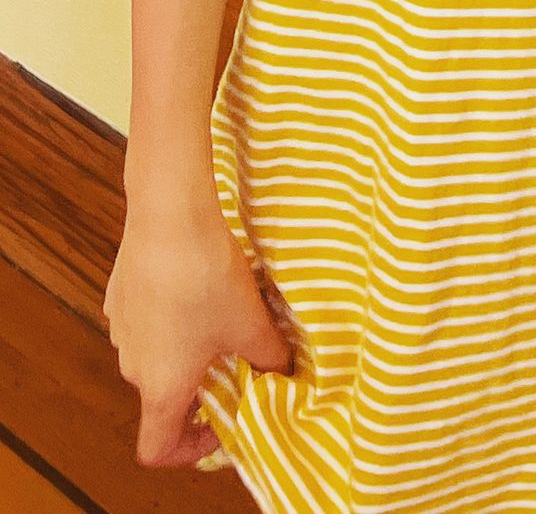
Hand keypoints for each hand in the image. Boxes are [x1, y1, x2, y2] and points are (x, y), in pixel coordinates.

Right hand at [105, 206, 294, 466]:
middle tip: (235, 361)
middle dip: (198, 388)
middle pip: (161, 398)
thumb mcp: (251, 323)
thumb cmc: (206, 278)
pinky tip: (196, 286)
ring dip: (184, 349)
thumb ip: (270, 358)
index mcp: (161, 386)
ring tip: (221, 315)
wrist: (169, 218)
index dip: (188, 449)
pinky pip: (147, 322)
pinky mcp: (120, 298)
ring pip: (155, 357)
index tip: (219, 424)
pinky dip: (170, 318)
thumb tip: (284, 372)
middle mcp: (133, 366)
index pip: (157, 448)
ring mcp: (122, 330)